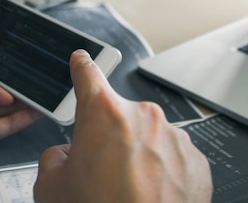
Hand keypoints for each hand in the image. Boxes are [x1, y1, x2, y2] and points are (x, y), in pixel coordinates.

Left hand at [0, 52, 40, 192]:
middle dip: (25, 86)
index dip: (11, 71)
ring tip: (49, 92)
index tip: (30, 64)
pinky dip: (20, 121)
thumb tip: (3, 88)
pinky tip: (35, 111)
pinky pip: (1, 129)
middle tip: (46, 78)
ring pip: (7, 110)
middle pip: (4, 92)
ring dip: (28, 103)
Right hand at [34, 50, 212, 202]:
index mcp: (104, 114)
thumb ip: (55, 156)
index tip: (83, 59)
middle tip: (100, 169)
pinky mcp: (196, 162)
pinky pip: (172, 157)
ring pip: (146, 137)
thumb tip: (67, 155)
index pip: (88, 73)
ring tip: (126, 190)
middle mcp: (143, 118)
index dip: (82, 65)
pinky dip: (161, 171)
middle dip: (109, 136)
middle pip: (118, 115)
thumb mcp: (50, 185)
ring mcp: (174, 139)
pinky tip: (149, 195)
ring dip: (137, 155)